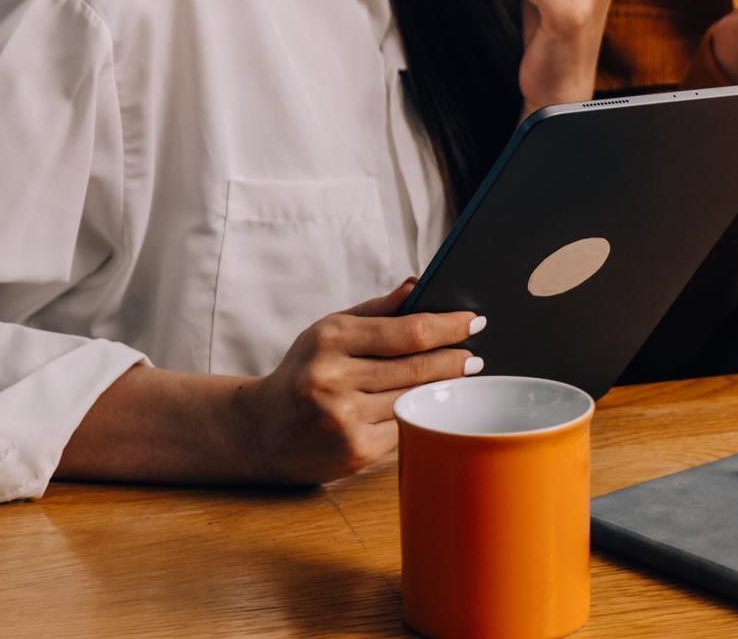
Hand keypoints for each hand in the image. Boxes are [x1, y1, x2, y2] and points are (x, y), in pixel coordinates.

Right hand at [232, 279, 483, 484]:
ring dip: (444, 389)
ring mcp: (344, 418)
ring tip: (461, 378)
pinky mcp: (353, 451)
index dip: (447, 327)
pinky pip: (404, 429)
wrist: (261, 430)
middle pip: (417, 367)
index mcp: (331, 339)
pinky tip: (432, 406)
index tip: (473, 321)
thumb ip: (376, 310)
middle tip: (476, 356)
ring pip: (414, 399)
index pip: (406, 331)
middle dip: (454, 360)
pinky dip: (421, 415)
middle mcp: (334, 378)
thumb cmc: (304, 371)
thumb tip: (418, 286)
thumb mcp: (329, 331)